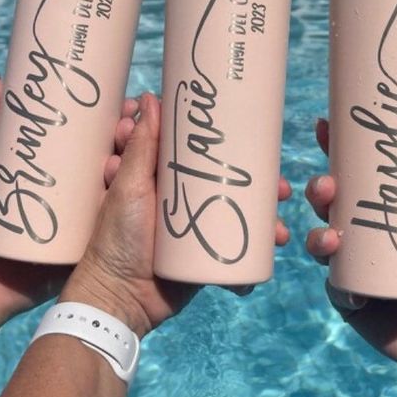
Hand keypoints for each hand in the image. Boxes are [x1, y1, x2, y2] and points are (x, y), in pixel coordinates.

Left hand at [0, 75, 138, 326]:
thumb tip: (0, 81)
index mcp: (54, 170)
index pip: (90, 137)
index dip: (112, 119)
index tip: (127, 104)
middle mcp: (74, 191)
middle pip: (113, 156)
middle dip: (133, 138)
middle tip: (135, 126)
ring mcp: (83, 217)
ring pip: (121, 185)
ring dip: (141, 168)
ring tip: (146, 155)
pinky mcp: (87, 243)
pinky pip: (116, 221)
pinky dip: (138, 206)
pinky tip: (154, 191)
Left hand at [61, 92, 291, 338]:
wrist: (121, 298)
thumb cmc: (116, 237)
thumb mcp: (128, 185)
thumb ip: (141, 147)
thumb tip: (150, 98)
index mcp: (158, 174)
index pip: (189, 146)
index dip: (214, 135)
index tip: (239, 128)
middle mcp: (179, 195)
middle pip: (222, 175)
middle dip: (255, 173)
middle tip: (274, 173)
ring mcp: (193, 222)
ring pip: (235, 205)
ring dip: (264, 205)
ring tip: (281, 204)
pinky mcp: (203, 251)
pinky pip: (236, 239)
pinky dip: (259, 240)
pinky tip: (275, 237)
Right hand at [304, 117, 396, 379]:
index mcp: (382, 209)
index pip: (355, 172)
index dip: (336, 149)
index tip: (325, 126)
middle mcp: (359, 230)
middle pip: (328, 202)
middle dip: (319, 188)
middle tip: (328, 186)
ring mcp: (350, 264)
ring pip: (321, 239)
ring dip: (319, 234)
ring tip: (334, 238)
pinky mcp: (348, 297)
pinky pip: (335, 288)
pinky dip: (340, 287)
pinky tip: (354, 294)